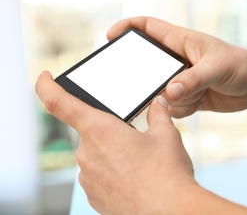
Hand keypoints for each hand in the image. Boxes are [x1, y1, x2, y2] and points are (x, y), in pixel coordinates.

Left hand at [35, 71, 246, 213]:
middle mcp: (87, 153)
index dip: (47, 86)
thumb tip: (158, 102)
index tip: (44, 77)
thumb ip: (158, 113)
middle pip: (91, 132)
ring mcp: (88, 177)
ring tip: (140, 164)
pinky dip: (114, 173)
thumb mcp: (166, 135)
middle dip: (111, 132)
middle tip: (136, 141)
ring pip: (97, 155)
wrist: (168, 212)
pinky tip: (135, 179)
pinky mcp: (94, 196)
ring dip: (113, 154)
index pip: (60, 102)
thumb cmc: (165, 173)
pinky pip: (99, 176)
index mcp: (99, 129)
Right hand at [108, 17, 246, 117]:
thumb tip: (168, 93)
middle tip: (161, 87)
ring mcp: (182, 79)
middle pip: (148, 66)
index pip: (148, 27)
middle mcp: (177, 60)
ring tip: (199, 94)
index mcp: (181, 42)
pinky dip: (183, 109)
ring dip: (174, 99)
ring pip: (160, 91)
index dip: (127, 27)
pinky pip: (172, 106)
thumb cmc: (241, 65)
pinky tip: (201, 102)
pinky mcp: (188, 96)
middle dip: (149, 79)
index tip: (110, 37)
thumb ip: (192, 80)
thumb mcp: (217, 68)